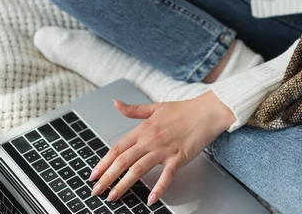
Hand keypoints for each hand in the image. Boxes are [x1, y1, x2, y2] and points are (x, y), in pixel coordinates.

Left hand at [89, 91, 235, 204]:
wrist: (207, 111)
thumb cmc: (184, 110)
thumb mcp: (156, 107)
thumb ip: (133, 109)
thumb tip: (115, 103)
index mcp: (143, 129)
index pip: (117, 148)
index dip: (103, 162)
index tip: (93, 174)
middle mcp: (150, 139)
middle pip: (123, 161)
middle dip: (107, 177)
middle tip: (96, 191)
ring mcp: (164, 149)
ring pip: (138, 169)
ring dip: (123, 184)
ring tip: (113, 196)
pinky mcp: (179, 157)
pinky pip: (166, 175)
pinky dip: (158, 188)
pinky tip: (151, 199)